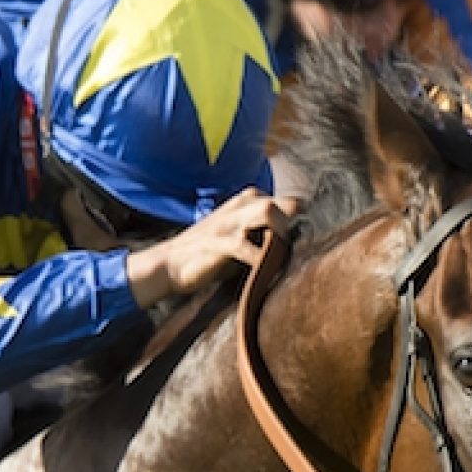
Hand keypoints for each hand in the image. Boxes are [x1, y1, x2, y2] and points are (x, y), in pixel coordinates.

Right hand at [125, 189, 299, 307]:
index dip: (297, 222)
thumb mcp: (239, 238)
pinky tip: (263, 269)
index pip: (285, 202)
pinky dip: (258, 258)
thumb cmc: (209, 255)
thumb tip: (294, 244)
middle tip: (293, 249)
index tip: (303, 241)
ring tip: (280, 254)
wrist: (169, 264)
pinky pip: (244, 245)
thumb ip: (263, 235)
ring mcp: (228, 223)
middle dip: (293, 224)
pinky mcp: (218, 243)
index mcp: (246, 202)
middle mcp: (239, 207)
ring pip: (267, 211)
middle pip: (282, 202)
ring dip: (280, 232)